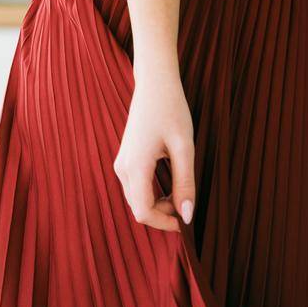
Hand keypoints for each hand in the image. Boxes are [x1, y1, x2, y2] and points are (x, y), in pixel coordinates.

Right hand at [114, 67, 194, 233]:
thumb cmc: (171, 110)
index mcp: (135, 166)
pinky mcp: (124, 159)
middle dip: (162, 214)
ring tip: (180, 191)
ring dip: (157, 204)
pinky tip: (169, 183)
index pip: (143, 212)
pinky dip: (151, 193)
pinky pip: (135, 187)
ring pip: (136, 199)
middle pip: (138, 208)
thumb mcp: (184, 146)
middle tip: (186, 204)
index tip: (184, 221)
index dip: (164, 223)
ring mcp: (121, 163)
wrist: (154, 83)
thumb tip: (186, 216)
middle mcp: (122, 167)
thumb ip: (185, 182)